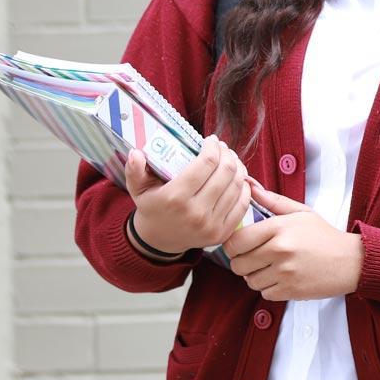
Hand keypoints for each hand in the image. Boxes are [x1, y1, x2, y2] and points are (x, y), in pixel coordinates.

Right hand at [126, 136, 252, 254]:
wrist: (159, 240)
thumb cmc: (152, 207)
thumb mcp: (138, 188)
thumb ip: (134, 170)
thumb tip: (136, 153)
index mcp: (175, 197)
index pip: (206, 163)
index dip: (213, 147)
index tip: (212, 140)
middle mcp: (195, 212)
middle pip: (225, 172)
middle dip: (227, 154)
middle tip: (223, 148)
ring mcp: (211, 225)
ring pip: (237, 186)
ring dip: (238, 168)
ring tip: (231, 160)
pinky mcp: (222, 234)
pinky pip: (242, 205)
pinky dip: (244, 187)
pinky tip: (238, 178)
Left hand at [224, 183, 363, 301]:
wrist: (352, 261)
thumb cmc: (324, 236)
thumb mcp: (301, 212)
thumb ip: (271, 201)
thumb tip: (247, 184)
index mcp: (279, 228)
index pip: (236, 241)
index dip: (233, 245)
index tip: (241, 246)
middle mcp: (280, 250)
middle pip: (238, 264)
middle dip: (243, 262)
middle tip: (257, 258)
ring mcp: (285, 272)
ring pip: (249, 281)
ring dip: (256, 277)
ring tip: (272, 268)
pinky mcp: (290, 291)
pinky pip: (264, 293)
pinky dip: (270, 288)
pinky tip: (283, 278)